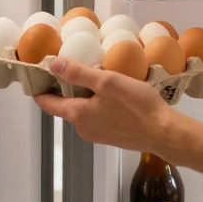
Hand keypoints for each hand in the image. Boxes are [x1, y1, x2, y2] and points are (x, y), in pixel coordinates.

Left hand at [34, 57, 173, 152]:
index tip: (38, 74)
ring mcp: (97, 135)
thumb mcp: (107, 82)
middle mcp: (83, 128)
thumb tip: (53, 64)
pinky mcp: (111, 137)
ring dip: (83, 96)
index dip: (40, 89)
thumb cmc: (136, 106)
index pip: (47, 104)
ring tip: (94, 76)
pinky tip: (110, 93)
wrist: (164, 133)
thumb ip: (79, 74)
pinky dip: (96, 104)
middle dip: (64, 89)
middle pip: (65, 107)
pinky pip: (96, 117)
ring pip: (82, 111)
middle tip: (70, 66)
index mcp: (78, 115)